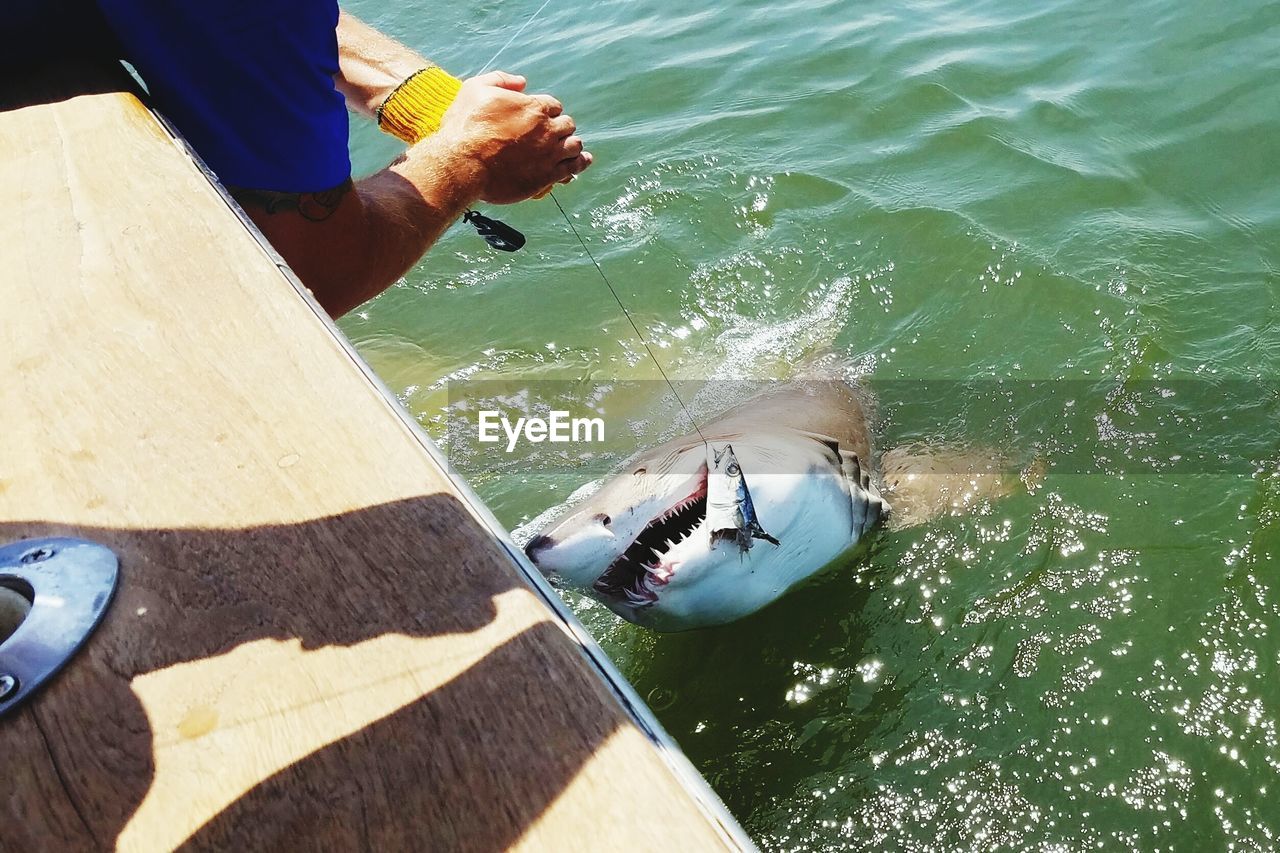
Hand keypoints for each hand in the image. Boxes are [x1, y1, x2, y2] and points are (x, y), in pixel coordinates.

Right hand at [434, 71, 591, 203]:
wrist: (463, 164)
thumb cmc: (465, 126)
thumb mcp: (475, 89)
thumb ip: (501, 79)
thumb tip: (522, 81)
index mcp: (533, 107)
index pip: (553, 106)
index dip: (547, 112)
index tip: (539, 120)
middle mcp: (547, 129)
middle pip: (567, 125)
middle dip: (560, 128)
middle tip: (550, 136)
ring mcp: (550, 153)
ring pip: (575, 146)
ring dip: (572, 145)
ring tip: (567, 149)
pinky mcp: (547, 176)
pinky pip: (573, 168)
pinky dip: (580, 164)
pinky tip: (582, 162)